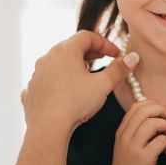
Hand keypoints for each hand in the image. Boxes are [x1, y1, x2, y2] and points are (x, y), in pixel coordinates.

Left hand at [20, 30, 138, 131]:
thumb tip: (132, 57)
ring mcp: (38, 72)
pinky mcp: (33, 88)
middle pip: (72, 46)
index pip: (88, 36)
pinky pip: (49, 77)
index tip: (116, 54)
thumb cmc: (76, 103)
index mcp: (66, 50)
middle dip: (90, 52)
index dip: (105, 43)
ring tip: (87, 75)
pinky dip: (60, 78)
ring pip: (59, 61)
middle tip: (104, 60)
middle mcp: (49, 57)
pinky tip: (68, 89)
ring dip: (74, 64)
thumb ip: (119, 69)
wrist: (48, 128)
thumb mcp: (104, 84)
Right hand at [104, 100, 165, 164]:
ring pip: (153, 123)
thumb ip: (138, 131)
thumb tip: (158, 116)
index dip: (153, 105)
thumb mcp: (127, 147)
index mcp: (122, 132)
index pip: (137, 106)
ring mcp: (133, 147)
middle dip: (162, 112)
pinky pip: (161, 140)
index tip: (162, 114)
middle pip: (145, 110)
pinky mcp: (143, 159)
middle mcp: (125, 136)